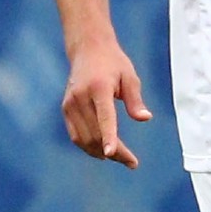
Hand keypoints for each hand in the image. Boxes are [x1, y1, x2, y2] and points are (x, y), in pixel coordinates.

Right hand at [60, 40, 150, 167]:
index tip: (112, 153)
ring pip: (84, 138)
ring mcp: (70, 104)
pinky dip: (88, 147)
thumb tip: (145, 119)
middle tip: (132, 162)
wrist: (87, 49)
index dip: (109, 136)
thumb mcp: (130, 76)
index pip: (104, 117)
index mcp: (99, 88)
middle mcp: (80, 97)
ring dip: (101, 153)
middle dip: (114, 152)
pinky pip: (76, 135)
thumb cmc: (113, 63)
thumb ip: (135, 100)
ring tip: (121, 159)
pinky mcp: (65, 109)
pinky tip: (103, 152)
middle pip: (96, 133)